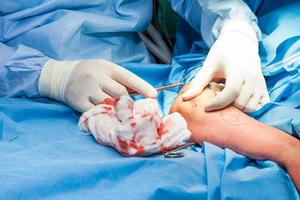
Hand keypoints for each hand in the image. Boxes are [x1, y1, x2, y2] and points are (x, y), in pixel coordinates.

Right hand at [39, 59, 156, 111]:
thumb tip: (142, 92)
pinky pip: (96, 113)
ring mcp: (87, 89)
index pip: (129, 78)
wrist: (61, 76)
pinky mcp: (78, 102)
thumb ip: (121, 80)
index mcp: (107, 67)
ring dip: (115, 110)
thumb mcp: (105, 69)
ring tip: (116, 110)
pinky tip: (106, 115)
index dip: (143, 87)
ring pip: (109, 104)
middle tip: (131, 108)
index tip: (154, 96)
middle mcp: (97, 77)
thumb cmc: (89, 72)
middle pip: (121, 93)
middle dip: (128, 102)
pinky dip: (104, 115)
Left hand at [182, 20, 269, 112]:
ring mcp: (260, 82)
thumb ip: (198, 83)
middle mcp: (252, 77)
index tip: (207, 107)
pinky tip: (238, 100)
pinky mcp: (264, 86)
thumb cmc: (222, 53)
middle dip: (227, 107)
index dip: (218, 103)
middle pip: (241, 103)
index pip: (231, 92)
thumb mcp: (208, 65)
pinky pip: (261, 104)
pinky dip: (250, 107)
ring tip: (227, 100)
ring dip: (238, 109)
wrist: (240, 41)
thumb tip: (185, 98)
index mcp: (238, 70)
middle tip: (217, 101)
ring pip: (252, 106)